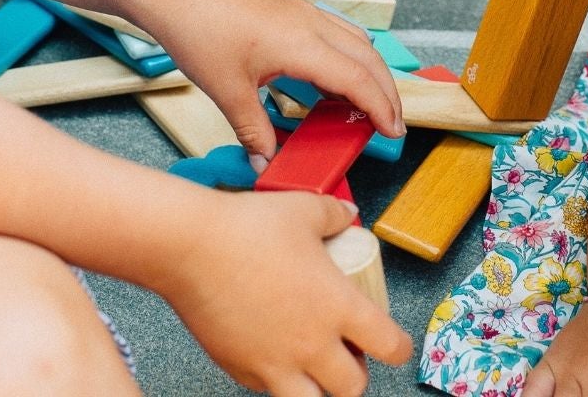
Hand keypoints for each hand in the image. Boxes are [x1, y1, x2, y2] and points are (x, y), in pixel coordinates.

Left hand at [134, 0, 404, 158]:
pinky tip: (332, 77)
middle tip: (391, 123)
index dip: (380, 108)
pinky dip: (348, 56)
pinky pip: (336, 32)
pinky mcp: (291, 7)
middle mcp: (311, 22)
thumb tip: (265, 163)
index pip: (359, 80)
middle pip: (369, 59)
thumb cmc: (198, 31)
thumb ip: (254, 132)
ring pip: (356, 41)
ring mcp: (303, 11)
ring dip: (370, 71)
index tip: (392, 132)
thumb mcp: (228, 93)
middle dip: (386, 93)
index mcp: (302, 44)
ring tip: (367, 103)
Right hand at [154, 190, 413, 394]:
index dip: (399, 348)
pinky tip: (271, 353)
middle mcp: (311, 344)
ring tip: (312, 368)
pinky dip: (276, 379)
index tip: (396, 345)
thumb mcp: (303, 209)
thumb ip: (333, 215)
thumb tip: (347, 215)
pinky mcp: (241, 369)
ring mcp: (275, 363)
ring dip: (319, 389)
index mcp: (338, 306)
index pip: (389, 345)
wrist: (188, 247)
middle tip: (348, 355)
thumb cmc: (245, 228)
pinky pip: (268, 389)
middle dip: (357, 375)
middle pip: (353, 387)